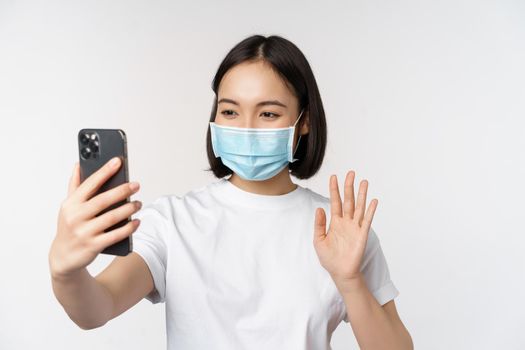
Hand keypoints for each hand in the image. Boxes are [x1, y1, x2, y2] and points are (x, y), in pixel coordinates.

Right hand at [48, 157, 141, 279]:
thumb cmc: (70, 226)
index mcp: (71, 204)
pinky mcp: (93, 246)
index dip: (104, 171)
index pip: (90, 184)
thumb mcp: (68, 207)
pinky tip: (137, 222)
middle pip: (103, 200)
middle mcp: (76, 217)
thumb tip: (78, 165)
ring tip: (138, 203)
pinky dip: (128, 228)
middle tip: (136, 185)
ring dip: (128, 209)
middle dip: (122, 191)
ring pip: (111, 218)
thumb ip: (74, 186)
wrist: (63, 257)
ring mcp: (84, 232)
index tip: (118, 161)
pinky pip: (115, 235)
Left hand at [313, 170, 377, 284]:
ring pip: (359, 207)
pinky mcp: (362, 234)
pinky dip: (370, 210)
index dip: (334, 189)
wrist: (340, 272)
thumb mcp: (318, 240)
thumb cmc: (329, 258)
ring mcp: (355, 227)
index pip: (335, 201)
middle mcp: (346, 222)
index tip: (333, 177)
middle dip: (349, 186)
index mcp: (335, 222)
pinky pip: (367, 220)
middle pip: (348, 200)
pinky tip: (373, 200)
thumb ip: (319, 224)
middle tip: (351, 173)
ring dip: (361, 194)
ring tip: (364, 181)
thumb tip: (319, 208)